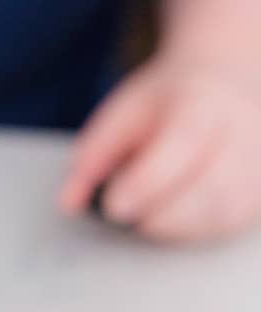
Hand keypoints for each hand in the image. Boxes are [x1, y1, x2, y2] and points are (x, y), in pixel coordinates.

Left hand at [59, 56, 260, 242]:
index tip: (113, 207)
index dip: (147, 182)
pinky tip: (170, 219)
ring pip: (224, 211)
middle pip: (212, 184)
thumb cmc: (166, 103)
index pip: (183, 142)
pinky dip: (193, 231)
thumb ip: (92, 157)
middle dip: (160, 213)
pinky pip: (230, 223)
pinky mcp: (260, 192)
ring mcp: (259, 162)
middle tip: (123, 214)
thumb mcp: (120, 114)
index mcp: (203, 100)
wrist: (223, 80)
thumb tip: (69, 203)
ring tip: (145, 216)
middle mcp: (244, 129)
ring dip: (175, 226)